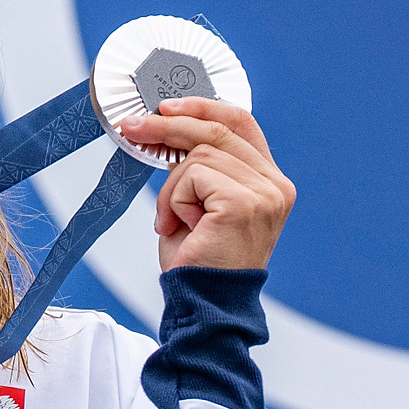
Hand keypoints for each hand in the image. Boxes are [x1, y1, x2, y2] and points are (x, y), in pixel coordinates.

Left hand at [116, 98, 294, 271]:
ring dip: (171, 188)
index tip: (167, 107)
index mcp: (270, 182)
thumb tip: (168, 126)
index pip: (242, 124)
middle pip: (217, 130)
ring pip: (198, 155)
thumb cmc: (199, 259)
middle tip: (132, 127)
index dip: (203, 108)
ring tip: (174, 220)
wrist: (202, 302)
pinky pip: (191, 176)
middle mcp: (276, 186)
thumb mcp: (201, 201)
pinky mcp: (244, 204)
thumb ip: (201, 165)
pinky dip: (174, 199)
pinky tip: (181, 226)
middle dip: (168, 126)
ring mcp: (264, 194)